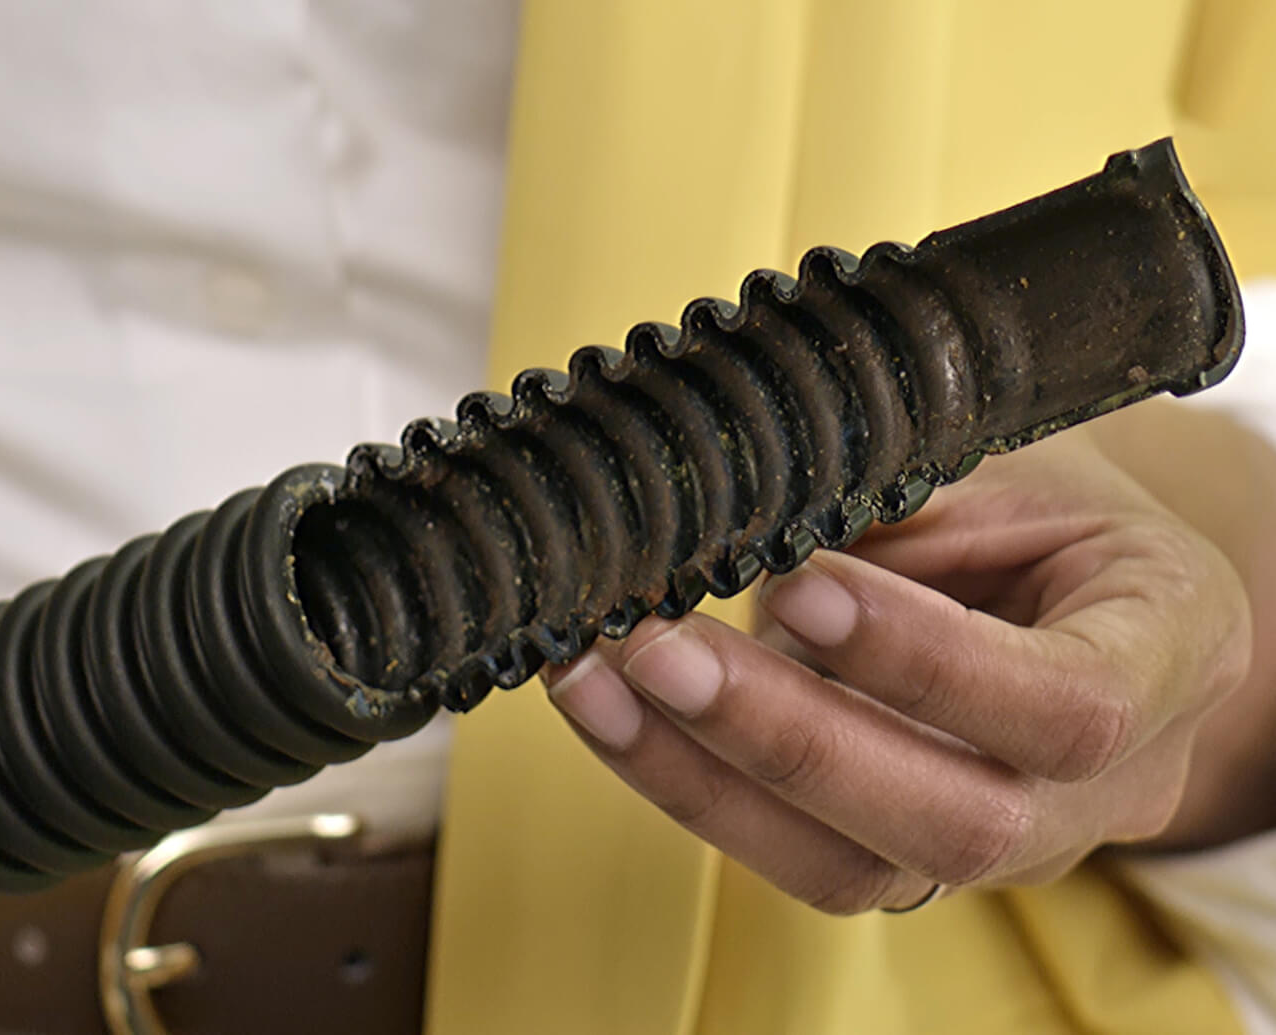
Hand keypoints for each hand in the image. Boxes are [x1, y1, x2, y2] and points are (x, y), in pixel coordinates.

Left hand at [543, 432, 1253, 912]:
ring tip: (592, 679)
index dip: (927, 661)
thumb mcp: (1007, 466)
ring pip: (850, 867)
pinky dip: (682, 781)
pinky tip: (610, 712)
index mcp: (1166, 654)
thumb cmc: (1045, 511)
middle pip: (955, 821)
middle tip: (654, 647)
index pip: (1069, 704)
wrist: (1067, 589)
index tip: (803, 583)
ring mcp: (998, 845)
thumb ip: (901, 498)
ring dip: (699, 773)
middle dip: (786, 736)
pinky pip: (787, 856)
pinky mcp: (897, 863)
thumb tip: (734, 516)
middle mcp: (1101, 788)